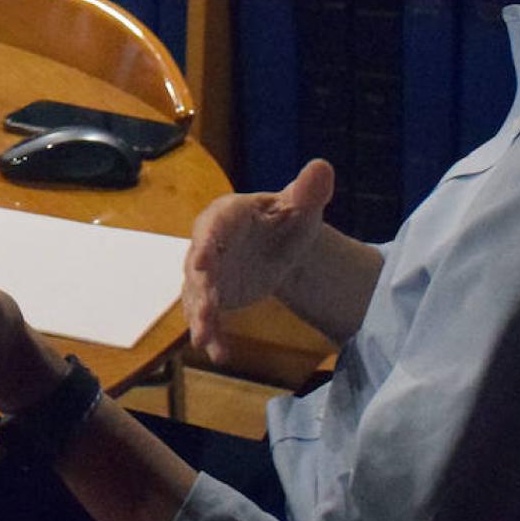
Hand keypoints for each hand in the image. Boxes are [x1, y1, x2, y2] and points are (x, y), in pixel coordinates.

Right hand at [183, 159, 335, 365]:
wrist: (280, 246)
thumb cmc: (287, 219)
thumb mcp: (301, 206)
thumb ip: (309, 190)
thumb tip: (322, 167)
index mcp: (228, 214)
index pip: (213, 226)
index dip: (206, 244)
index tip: (200, 263)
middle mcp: (209, 243)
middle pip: (198, 264)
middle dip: (199, 287)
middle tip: (203, 308)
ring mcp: (208, 272)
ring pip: (197, 294)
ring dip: (199, 316)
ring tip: (204, 337)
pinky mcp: (213, 295)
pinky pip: (208, 315)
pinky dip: (212, 334)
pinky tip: (219, 354)